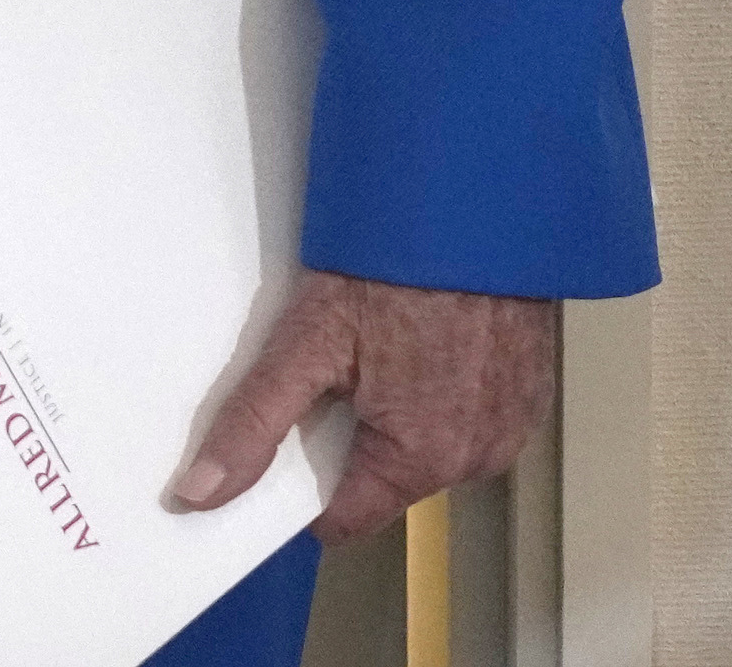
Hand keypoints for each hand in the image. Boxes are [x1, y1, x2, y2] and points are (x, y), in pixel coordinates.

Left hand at [171, 268, 556, 538]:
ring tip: (383, 347)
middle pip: (386, 479)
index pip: (345, 519)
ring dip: (401, 414)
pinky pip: (469, 417)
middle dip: (352, 437)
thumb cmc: (395, 271)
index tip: (284, 451)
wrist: (477, 211)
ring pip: (428, 448)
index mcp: (419, 460)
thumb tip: (202, 492)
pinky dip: (442, 392)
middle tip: (335, 369)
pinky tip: (422, 341)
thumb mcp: (306, 343)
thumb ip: (254, 424)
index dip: (305, 491)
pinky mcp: (529, 397)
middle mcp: (475, 459)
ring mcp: (510, 429)